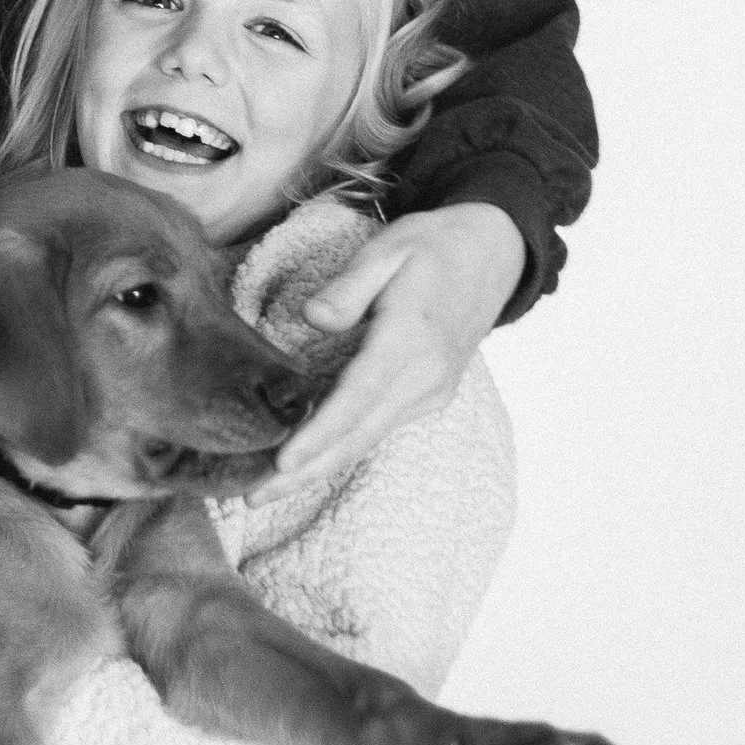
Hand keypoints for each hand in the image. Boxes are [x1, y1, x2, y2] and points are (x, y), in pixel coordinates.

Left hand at [275, 202, 526, 482]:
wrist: (492, 254)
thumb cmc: (432, 246)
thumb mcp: (389, 248)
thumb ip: (350, 284)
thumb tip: (314, 318)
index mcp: (412, 338)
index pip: (359, 396)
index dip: (321, 433)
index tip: (283, 462)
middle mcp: (425, 376)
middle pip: (359, 434)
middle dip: (306, 470)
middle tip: (252, 498)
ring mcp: (431, 391)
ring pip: (367, 438)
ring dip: (319, 467)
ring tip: (266, 490)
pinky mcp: (428, 395)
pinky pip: (377, 427)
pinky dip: (340, 448)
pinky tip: (306, 461)